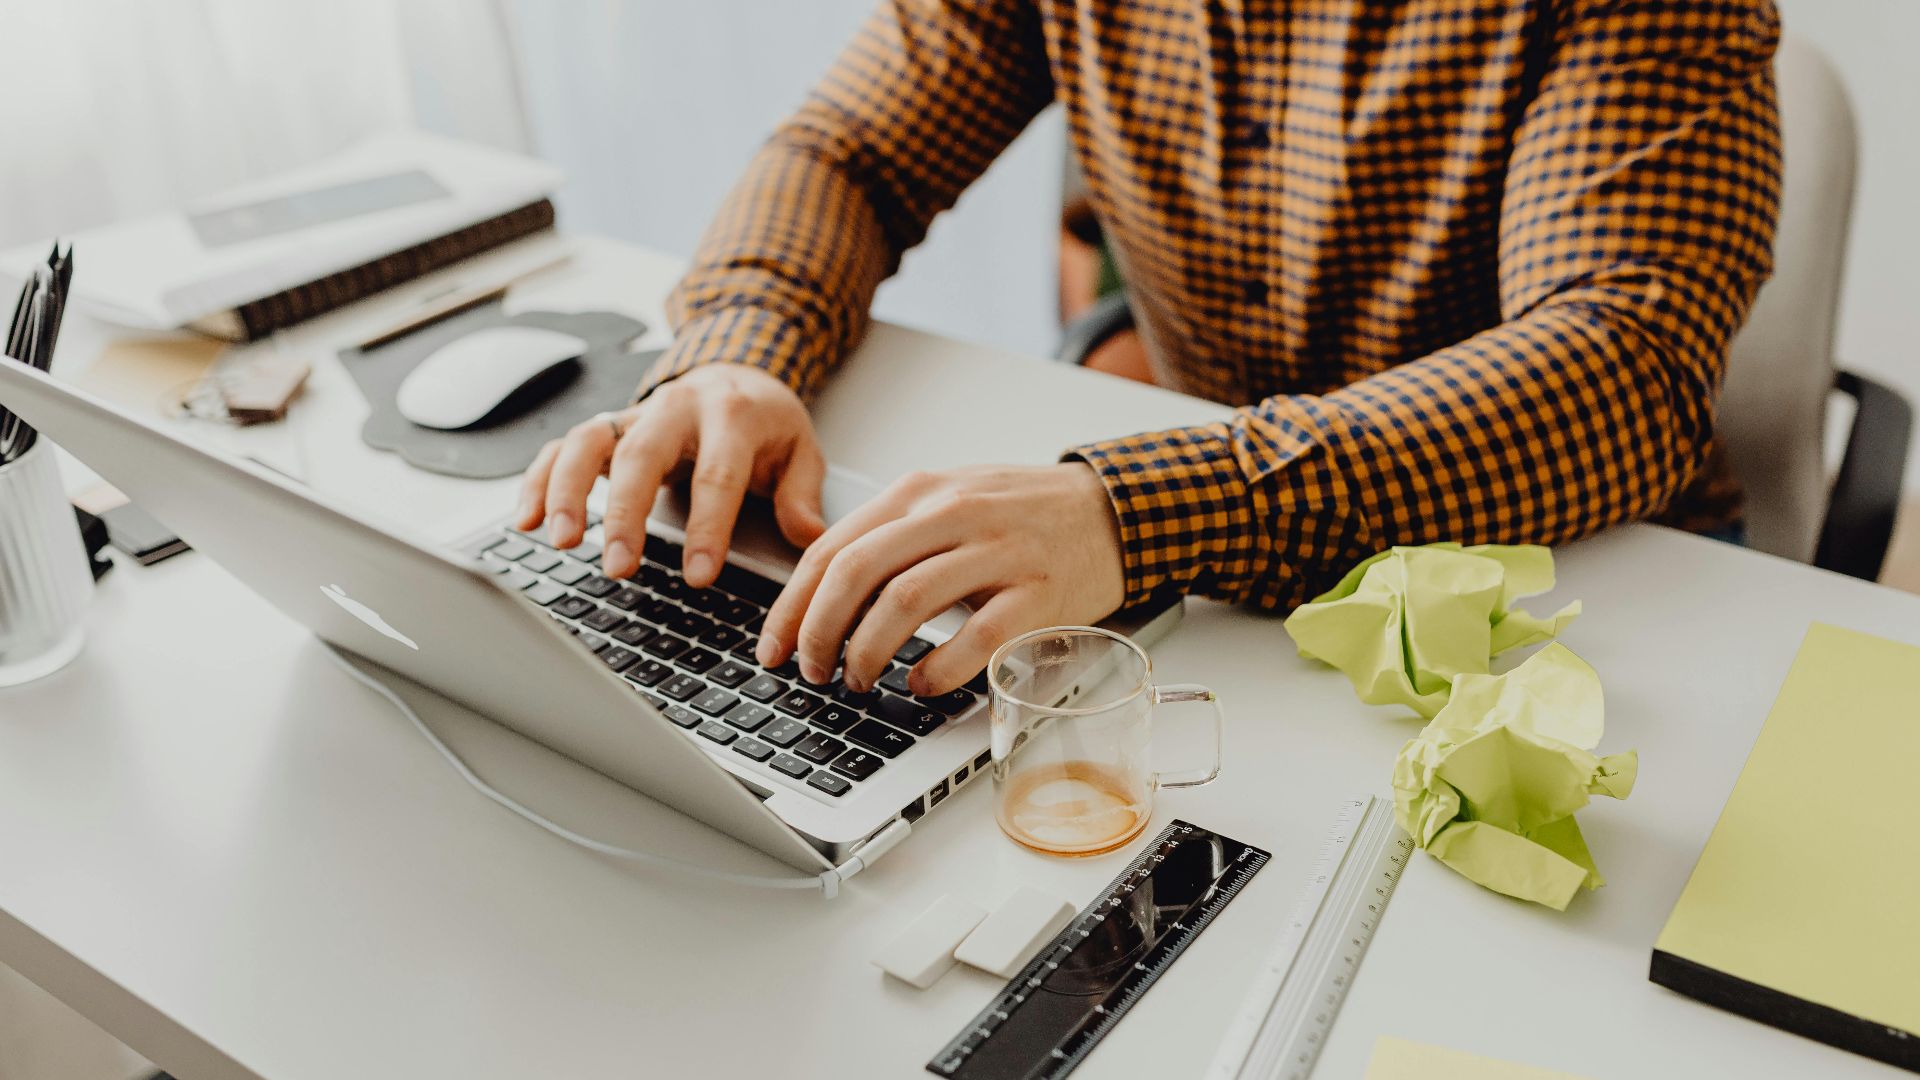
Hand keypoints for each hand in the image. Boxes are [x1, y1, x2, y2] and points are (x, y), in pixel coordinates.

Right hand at [515, 364, 827, 582]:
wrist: (738, 372)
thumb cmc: (767, 422)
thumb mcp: (801, 450)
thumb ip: (801, 494)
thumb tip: (808, 538)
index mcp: (731, 414)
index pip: (717, 474)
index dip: (707, 526)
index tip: (699, 576)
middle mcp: (675, 408)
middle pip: (642, 455)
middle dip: (627, 513)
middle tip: (619, 566)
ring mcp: (634, 415)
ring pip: (588, 440)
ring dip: (569, 491)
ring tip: (563, 542)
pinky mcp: (606, 427)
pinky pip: (562, 446)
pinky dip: (539, 480)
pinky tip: (526, 521)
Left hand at [757, 463, 1127, 696]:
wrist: (1113, 510)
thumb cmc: (1022, 516)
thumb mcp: (948, 502)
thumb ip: (890, 536)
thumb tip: (820, 594)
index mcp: (920, 493)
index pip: (831, 548)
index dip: (792, 605)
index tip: (774, 647)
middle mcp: (953, 514)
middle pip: (856, 573)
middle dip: (819, 631)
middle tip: (812, 671)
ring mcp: (997, 551)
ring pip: (905, 602)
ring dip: (867, 652)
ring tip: (859, 680)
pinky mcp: (1037, 592)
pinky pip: (975, 638)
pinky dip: (938, 670)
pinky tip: (922, 685)